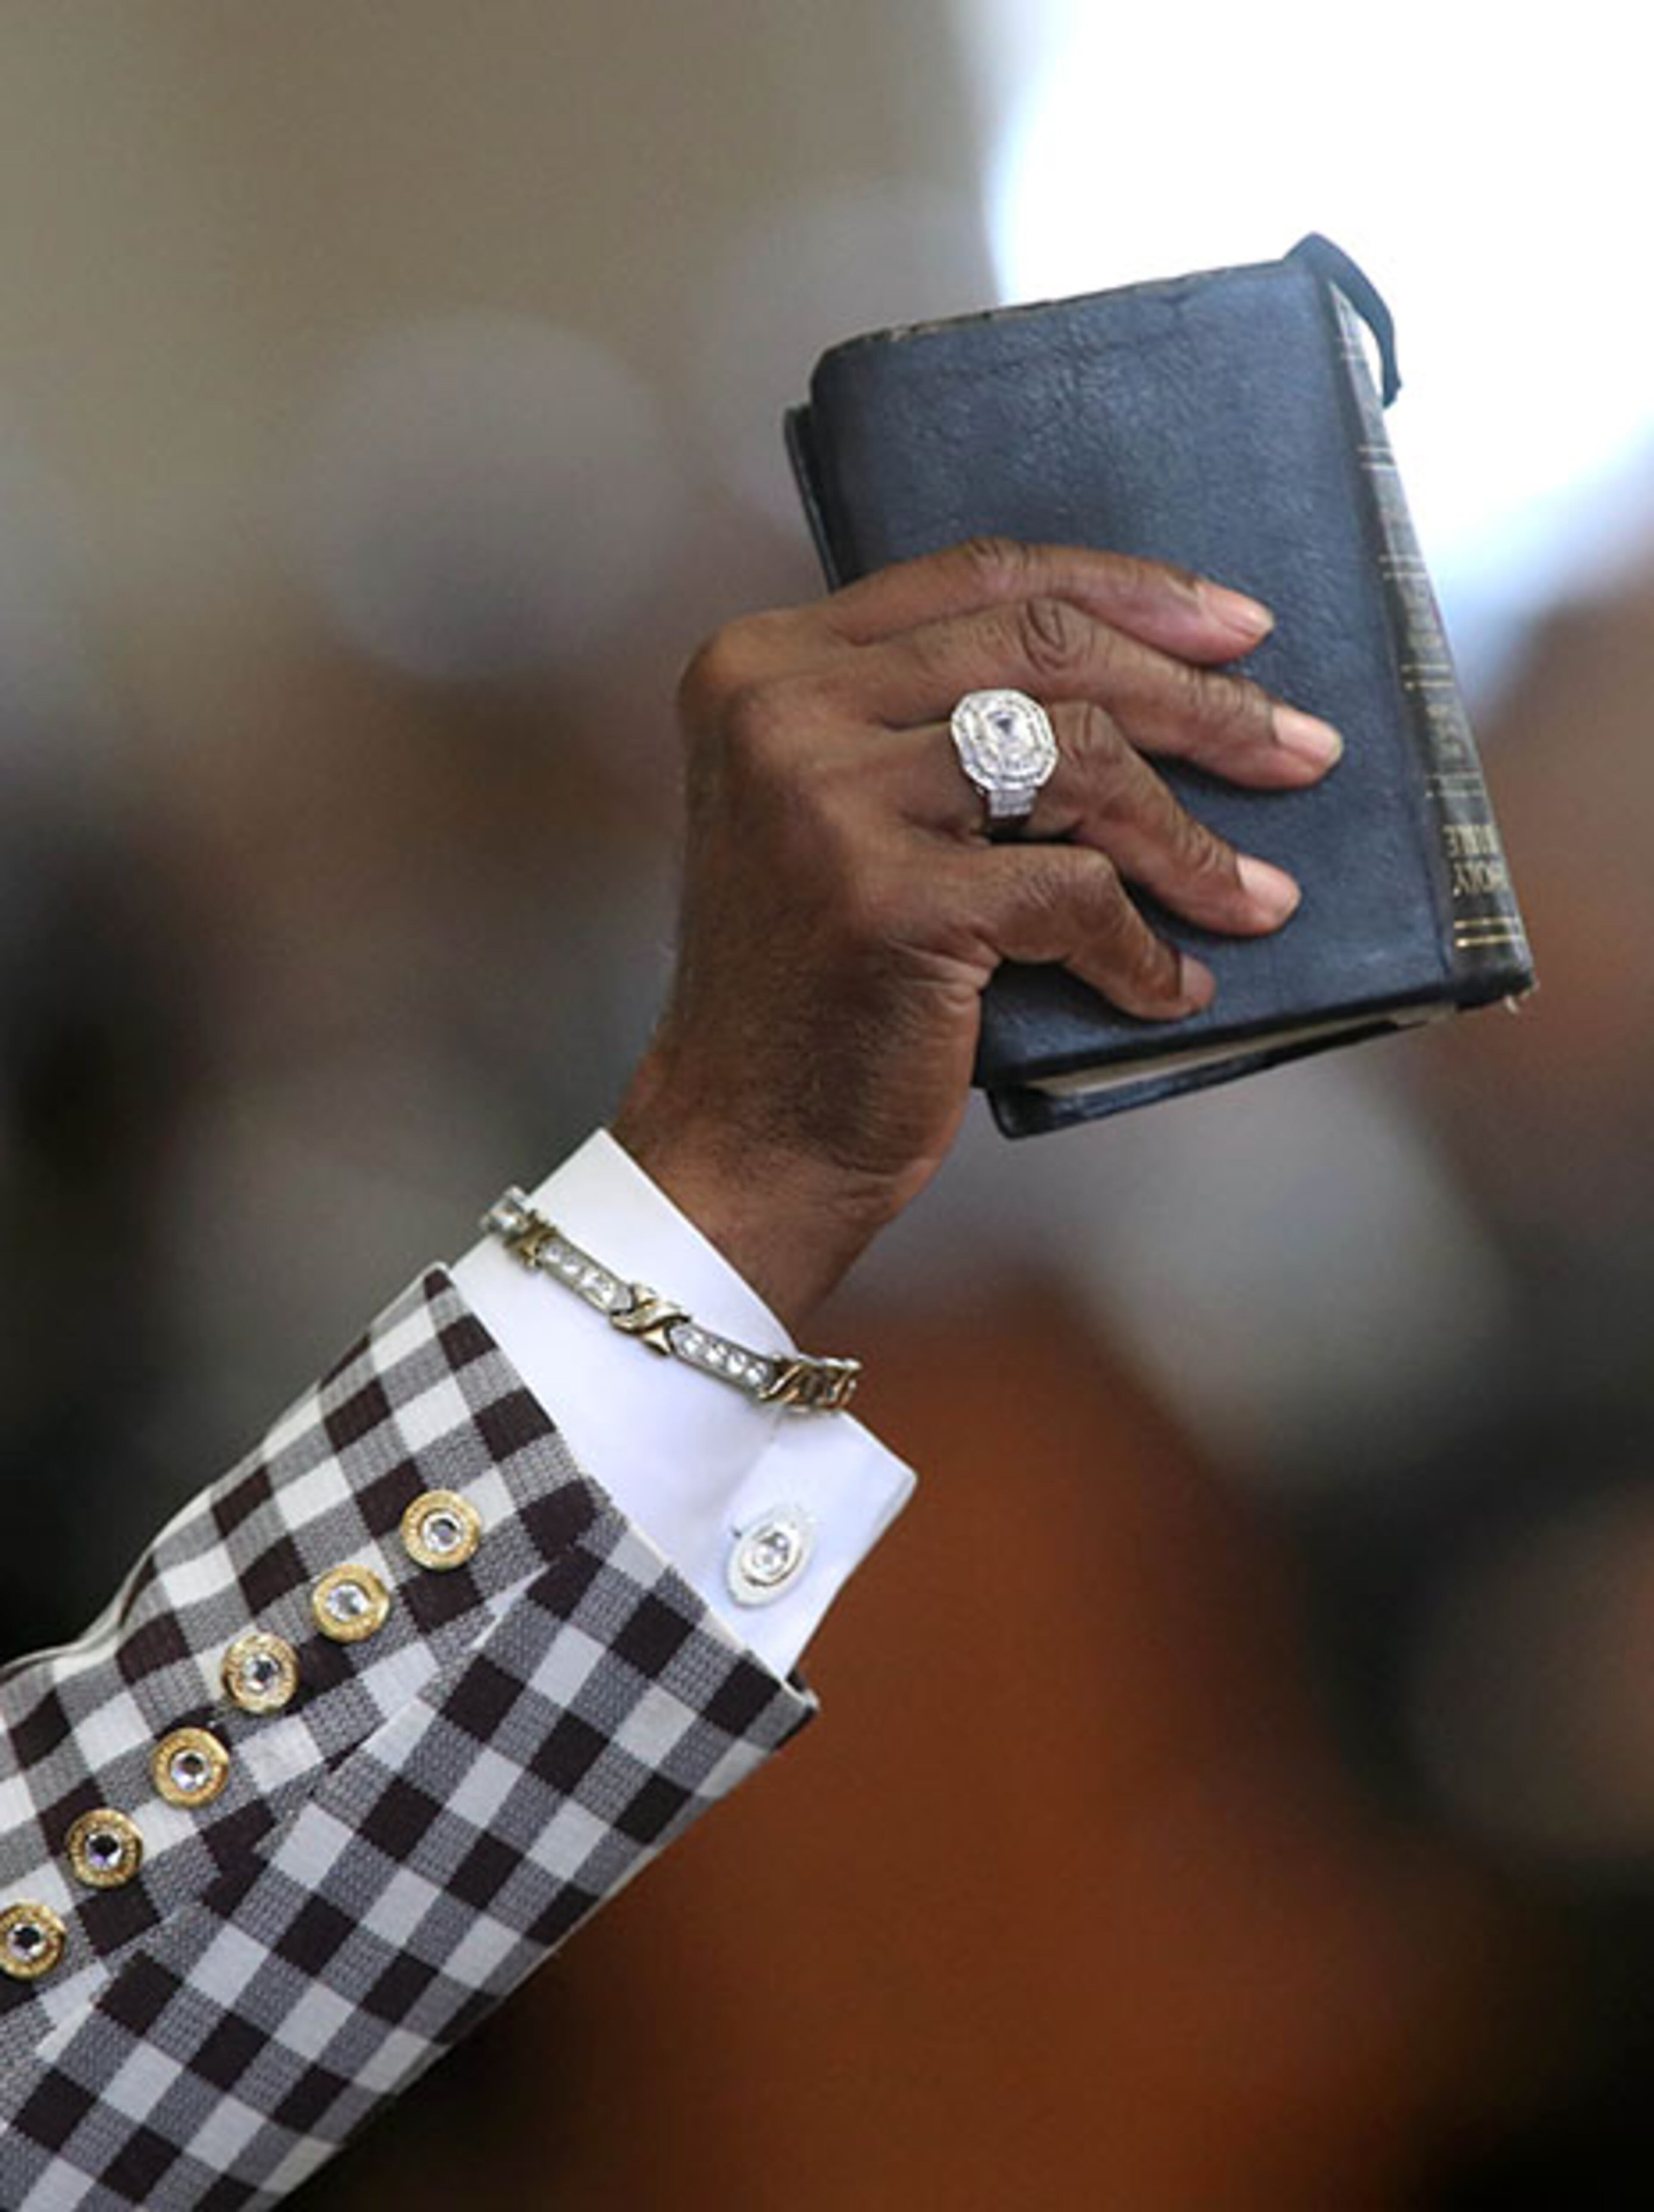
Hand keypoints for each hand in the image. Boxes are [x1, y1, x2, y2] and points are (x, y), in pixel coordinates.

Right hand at [613, 537, 1341, 1329]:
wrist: (747, 1137)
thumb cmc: (817, 982)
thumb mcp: (840, 808)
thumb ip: (929, 720)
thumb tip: (1139, 674)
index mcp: (768, 664)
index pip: (980, 576)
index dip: (1128, 592)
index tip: (1235, 628)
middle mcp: (781, 709)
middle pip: (1043, 648)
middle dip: (1199, 700)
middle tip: (1298, 749)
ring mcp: (824, 798)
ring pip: (1075, 758)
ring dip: (1189, 836)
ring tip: (1252, 892)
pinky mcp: (884, 898)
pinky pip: (1071, 891)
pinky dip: (1139, 947)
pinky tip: (1167, 986)